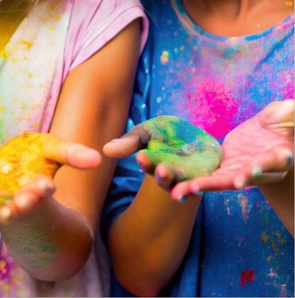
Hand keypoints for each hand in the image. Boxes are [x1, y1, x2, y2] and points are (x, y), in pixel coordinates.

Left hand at [0, 132, 99, 221]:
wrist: (14, 160)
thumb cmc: (38, 155)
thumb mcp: (55, 149)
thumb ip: (72, 153)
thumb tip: (99, 157)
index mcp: (40, 186)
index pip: (43, 189)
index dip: (43, 189)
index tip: (45, 187)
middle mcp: (21, 197)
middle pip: (22, 202)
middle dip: (21, 204)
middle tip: (18, 204)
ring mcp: (1, 199)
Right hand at [104, 115, 222, 190]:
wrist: (191, 134)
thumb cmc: (162, 134)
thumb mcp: (145, 132)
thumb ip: (129, 142)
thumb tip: (106, 150)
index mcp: (156, 165)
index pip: (150, 165)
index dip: (147, 162)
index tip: (141, 157)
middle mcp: (174, 174)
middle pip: (168, 178)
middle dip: (165, 175)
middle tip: (161, 171)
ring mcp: (194, 175)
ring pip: (188, 183)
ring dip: (185, 186)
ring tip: (182, 187)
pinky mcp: (213, 171)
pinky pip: (213, 180)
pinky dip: (208, 183)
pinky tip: (205, 184)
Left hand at [171, 100, 293, 200]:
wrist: (266, 139)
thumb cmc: (280, 126)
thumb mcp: (283, 117)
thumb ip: (286, 114)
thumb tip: (290, 106)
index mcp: (278, 156)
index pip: (275, 161)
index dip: (267, 163)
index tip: (257, 165)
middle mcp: (259, 170)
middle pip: (247, 176)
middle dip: (238, 179)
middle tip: (233, 183)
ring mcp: (239, 172)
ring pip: (222, 182)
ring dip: (204, 186)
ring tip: (183, 192)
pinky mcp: (223, 170)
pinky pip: (207, 177)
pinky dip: (193, 184)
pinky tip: (176, 189)